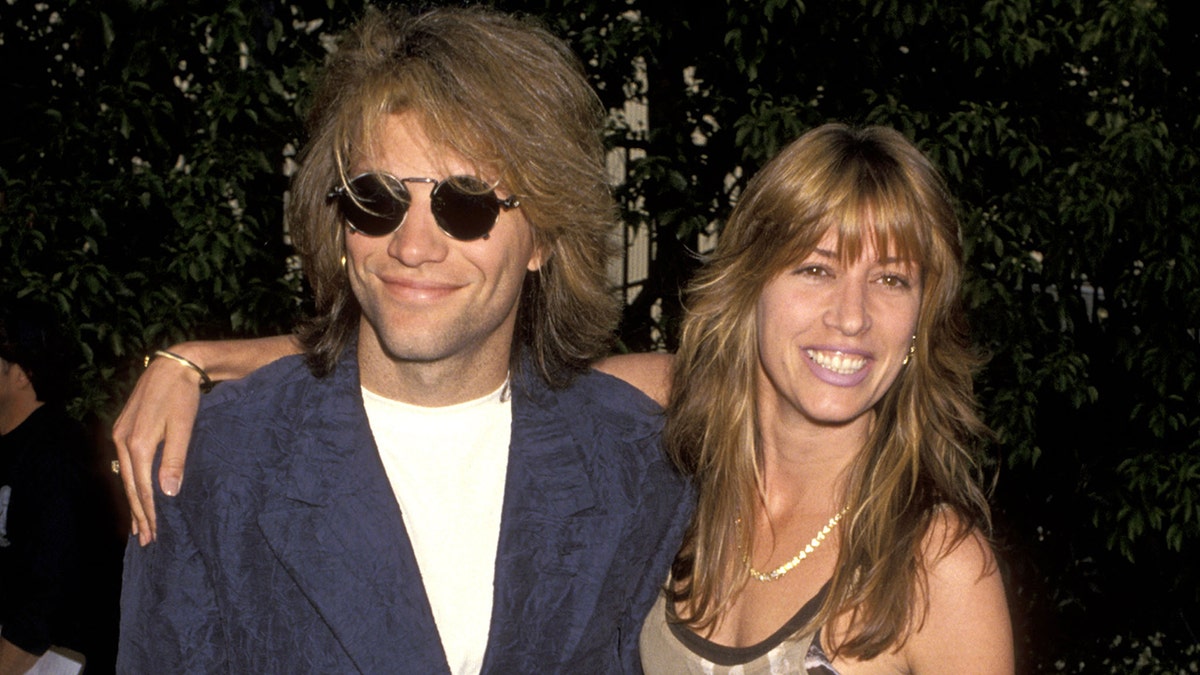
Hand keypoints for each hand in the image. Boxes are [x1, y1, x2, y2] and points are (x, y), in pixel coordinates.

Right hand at [112, 346, 203, 545]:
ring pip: (125, 477)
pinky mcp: (123, 430)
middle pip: (130, 486)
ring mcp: (119, 435)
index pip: (142, 488)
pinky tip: (135, 492)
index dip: (150, 513)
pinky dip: (131, 483)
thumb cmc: (182, 396)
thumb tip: (168, 493)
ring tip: (139, 525)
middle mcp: (122, 442)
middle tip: (146, 540)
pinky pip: (125, 465)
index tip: (156, 534)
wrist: (173, 366)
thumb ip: (175, 460)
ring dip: (134, 502)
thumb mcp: (183, 427)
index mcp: (137, 443)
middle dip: (139, 514)